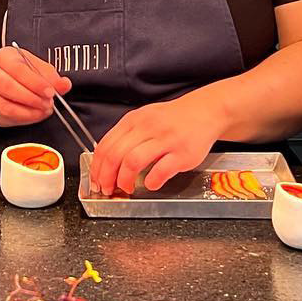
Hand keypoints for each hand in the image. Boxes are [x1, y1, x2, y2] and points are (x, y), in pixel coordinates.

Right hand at [0, 47, 71, 126]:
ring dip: (28, 113)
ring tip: (43, 111)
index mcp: (3, 57)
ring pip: (4, 107)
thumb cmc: (18, 70)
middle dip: (31, 99)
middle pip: (6, 87)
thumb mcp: (35, 66)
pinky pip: (4, 118)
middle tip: (48, 104)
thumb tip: (64, 85)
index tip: (51, 92)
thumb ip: (50, 75)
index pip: (18, 69)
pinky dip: (22, 120)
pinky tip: (33, 116)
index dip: (36, 83)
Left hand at [89, 96, 221, 196]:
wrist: (205, 112)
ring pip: (133, 161)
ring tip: (127, 187)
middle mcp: (147, 127)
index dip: (97, 167)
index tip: (96, 180)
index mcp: (134, 120)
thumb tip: (106, 161)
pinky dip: (151, 182)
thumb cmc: (173, 120)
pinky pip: (160, 171)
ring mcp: (165, 140)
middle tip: (107, 188)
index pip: (105, 145)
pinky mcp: (182, 153)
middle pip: (115, 155)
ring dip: (125, 180)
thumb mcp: (145, 119)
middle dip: (106, 177)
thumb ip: (127, 136)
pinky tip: (151, 184)